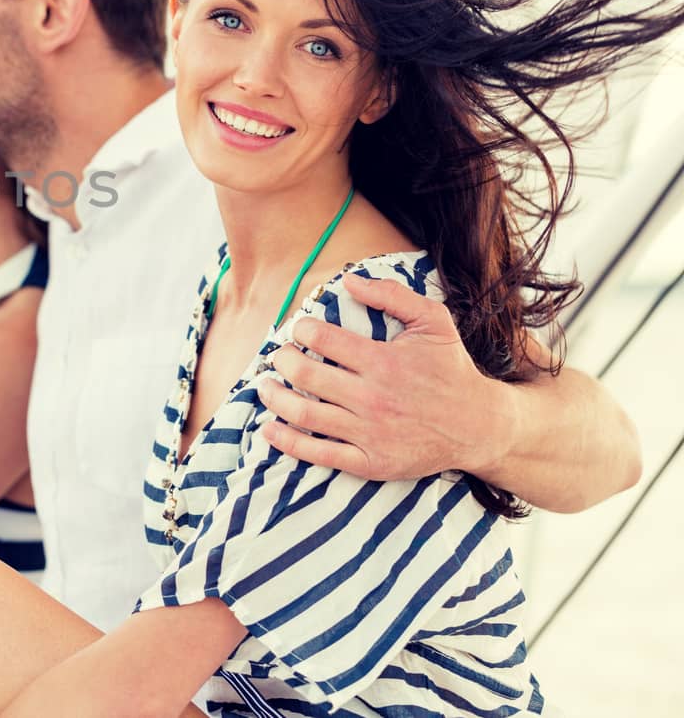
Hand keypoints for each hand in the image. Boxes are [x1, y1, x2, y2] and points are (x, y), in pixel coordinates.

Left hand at [257, 275, 516, 480]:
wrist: (479, 426)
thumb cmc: (451, 369)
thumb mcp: (434, 322)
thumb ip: (393, 295)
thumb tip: (349, 280)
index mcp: (384, 362)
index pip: (323, 340)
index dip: (301, 330)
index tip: (299, 330)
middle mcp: (373, 398)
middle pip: (306, 376)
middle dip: (281, 361)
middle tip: (277, 355)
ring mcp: (370, 434)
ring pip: (304, 415)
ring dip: (274, 398)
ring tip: (264, 385)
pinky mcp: (370, 462)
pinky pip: (318, 453)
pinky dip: (287, 441)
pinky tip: (269, 427)